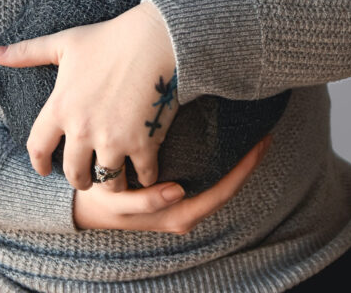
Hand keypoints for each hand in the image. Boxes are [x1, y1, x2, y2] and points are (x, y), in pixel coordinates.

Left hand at [0, 2, 176, 189]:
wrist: (154, 39)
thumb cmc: (108, 38)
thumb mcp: (63, 43)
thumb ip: (26, 53)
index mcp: (60, 108)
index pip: (37, 149)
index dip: (39, 164)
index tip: (45, 170)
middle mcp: (82, 130)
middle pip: (74, 174)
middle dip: (79, 178)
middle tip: (86, 176)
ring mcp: (113, 140)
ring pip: (107, 181)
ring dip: (111, 182)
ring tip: (116, 177)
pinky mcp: (143, 143)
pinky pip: (143, 176)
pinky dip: (145, 177)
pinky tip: (146, 170)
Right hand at [73, 136, 270, 231]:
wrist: (86, 206)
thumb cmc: (104, 199)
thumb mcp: (119, 201)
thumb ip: (147, 201)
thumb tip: (177, 191)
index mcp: (177, 215)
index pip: (222, 193)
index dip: (244, 170)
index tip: (261, 144)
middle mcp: (186, 212)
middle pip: (227, 188)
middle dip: (247, 163)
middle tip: (264, 134)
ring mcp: (183, 203)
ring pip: (220, 184)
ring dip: (238, 163)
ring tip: (252, 134)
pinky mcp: (177, 193)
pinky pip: (208, 179)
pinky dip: (222, 163)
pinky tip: (226, 141)